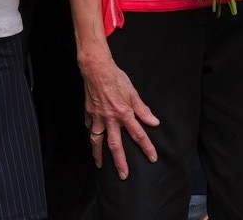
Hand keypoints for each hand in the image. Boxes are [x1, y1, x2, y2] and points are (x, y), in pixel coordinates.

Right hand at [78, 48, 159, 178]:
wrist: (96, 68)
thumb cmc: (115, 78)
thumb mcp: (133, 93)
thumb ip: (142, 109)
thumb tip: (154, 122)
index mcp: (124, 114)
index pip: (138, 135)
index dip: (147, 147)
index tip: (152, 158)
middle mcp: (110, 118)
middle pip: (115, 145)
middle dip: (120, 162)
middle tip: (123, 175)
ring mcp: (98, 117)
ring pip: (97, 140)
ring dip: (99, 154)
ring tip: (99, 164)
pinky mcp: (89, 112)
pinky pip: (90, 127)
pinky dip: (92, 134)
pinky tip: (93, 138)